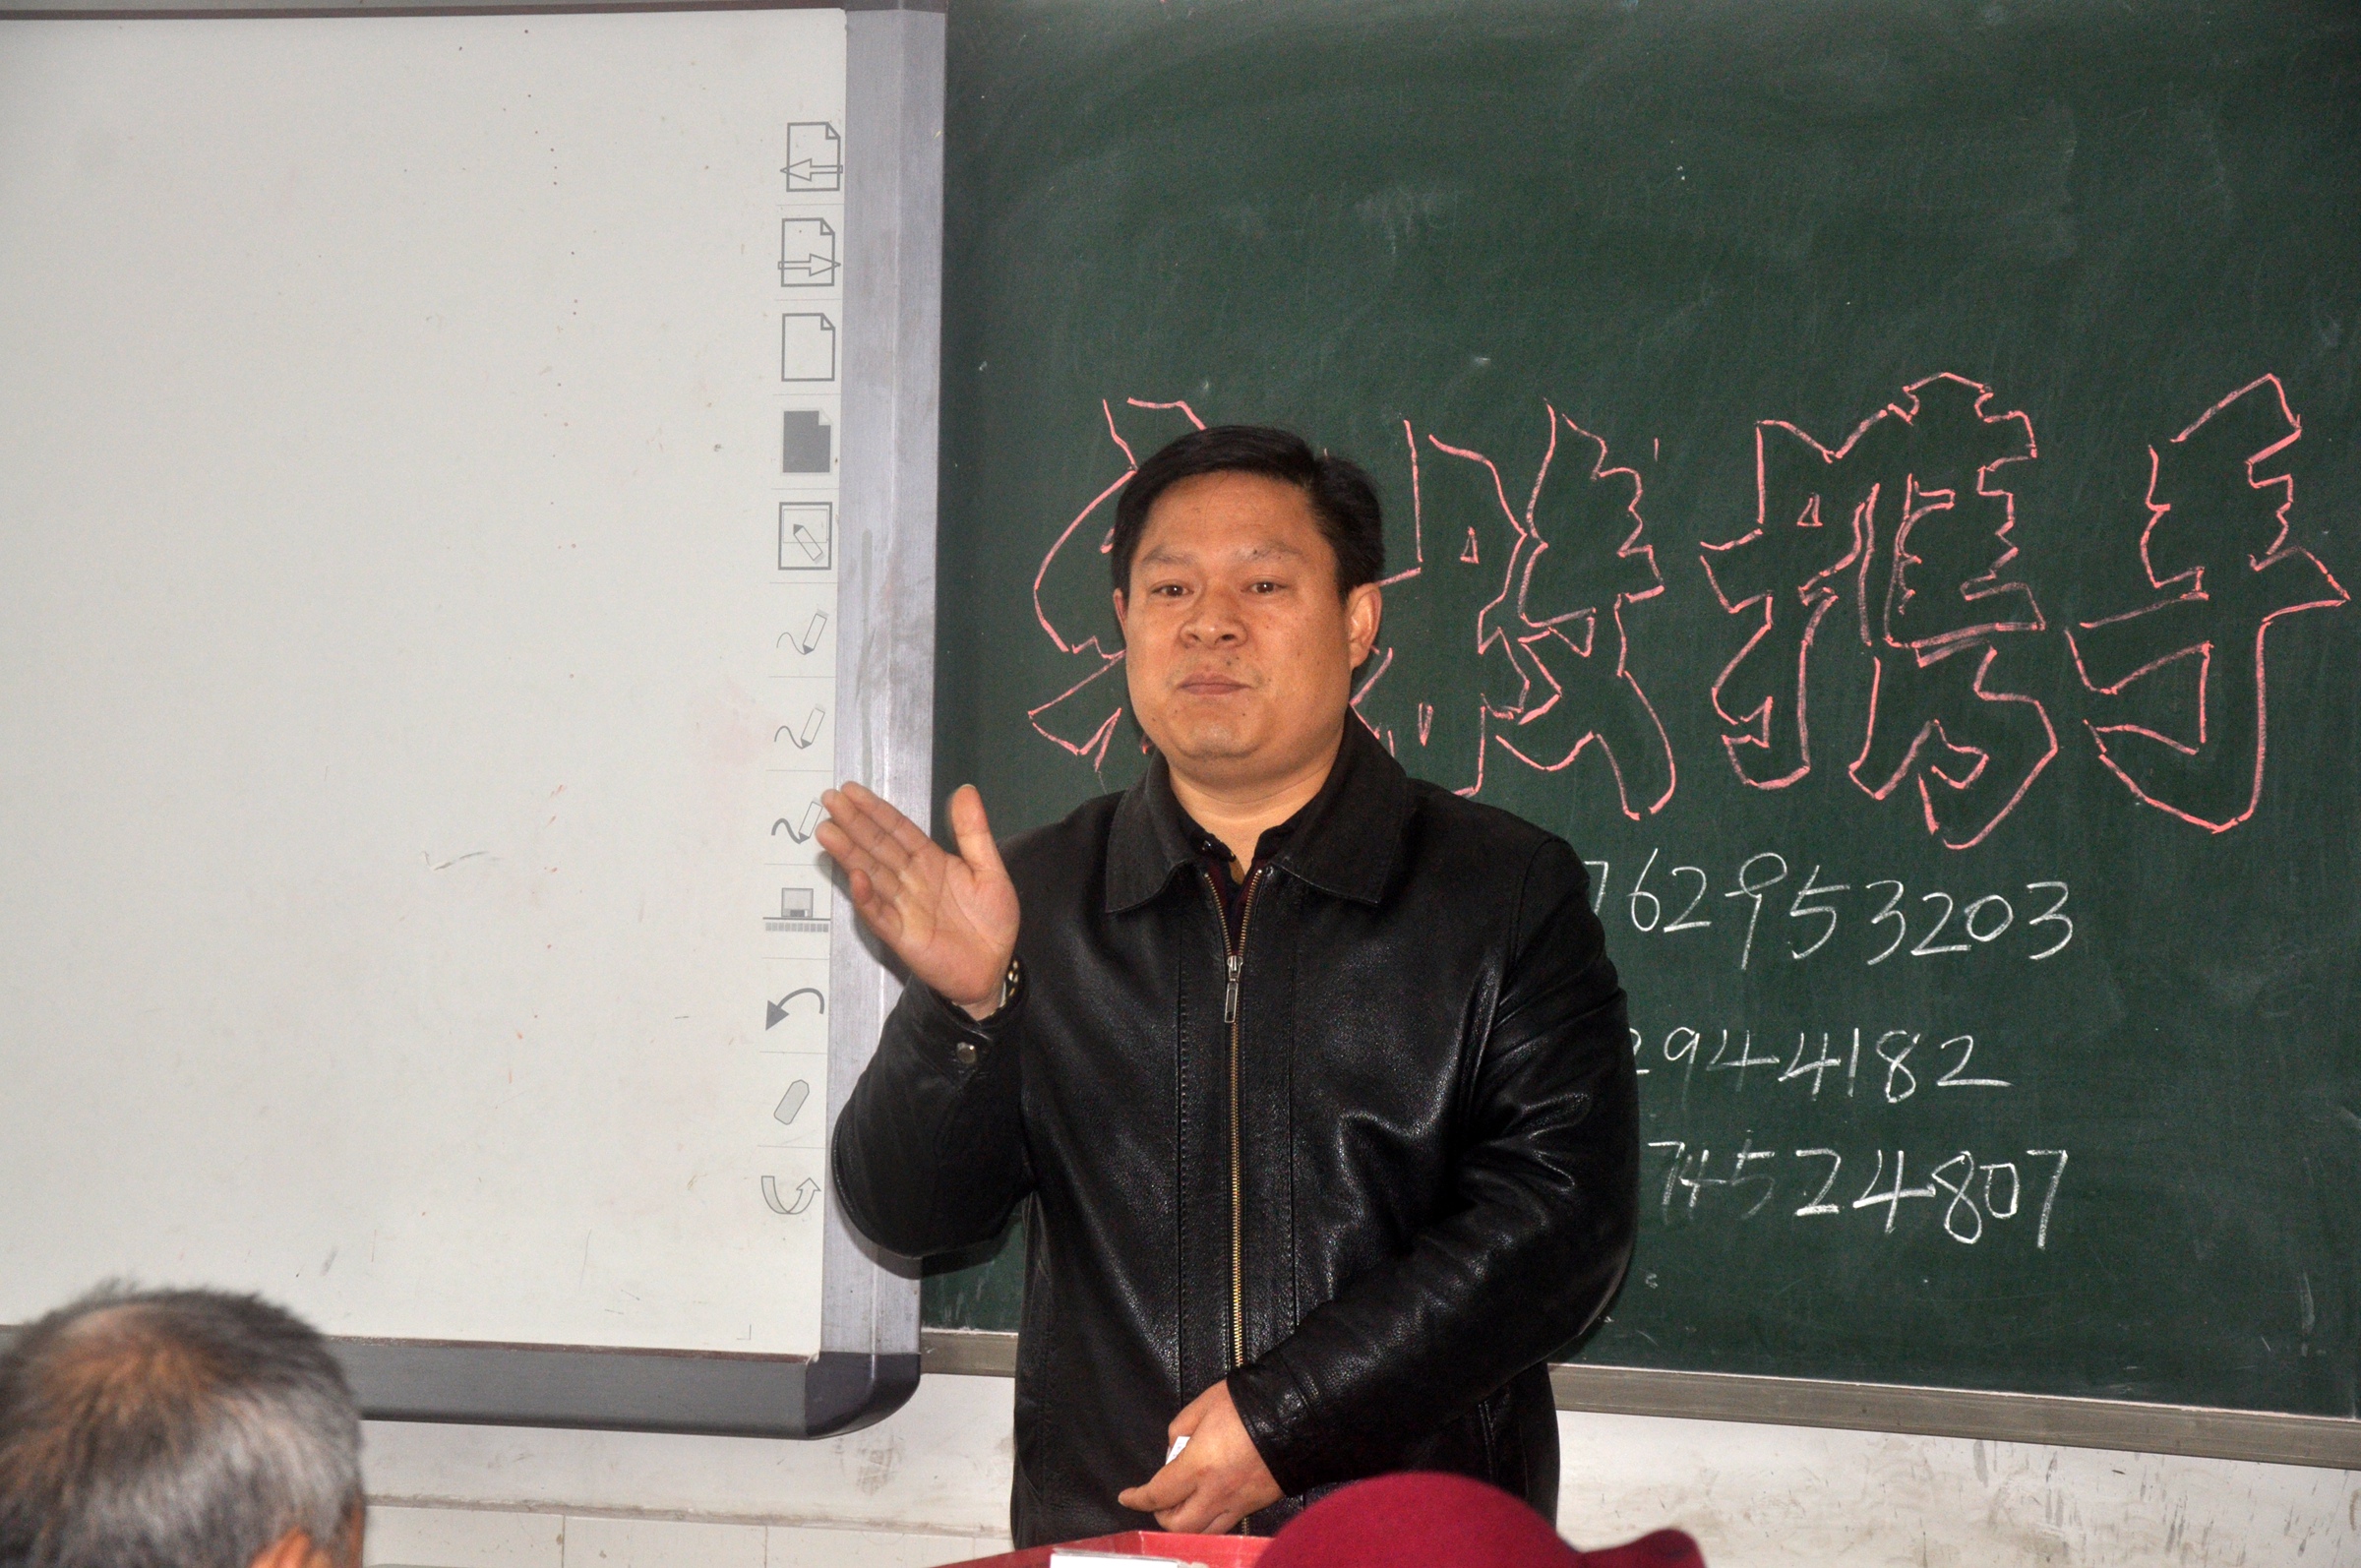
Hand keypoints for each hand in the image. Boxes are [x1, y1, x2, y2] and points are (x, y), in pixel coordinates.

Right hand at [816, 782, 1018, 1015]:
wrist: (993, 969)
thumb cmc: (991, 921)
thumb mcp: (990, 870)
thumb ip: (974, 832)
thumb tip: (965, 789)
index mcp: (930, 861)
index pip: (899, 830)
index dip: (876, 810)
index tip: (852, 791)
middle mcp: (911, 880)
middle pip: (879, 848)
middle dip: (854, 824)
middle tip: (829, 799)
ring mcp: (903, 907)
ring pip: (872, 875)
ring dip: (850, 854)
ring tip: (828, 832)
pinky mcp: (902, 935)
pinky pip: (881, 915)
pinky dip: (867, 898)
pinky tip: (856, 878)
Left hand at [1115, 1380, 1282, 1534]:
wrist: (1299, 1414)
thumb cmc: (1250, 1405)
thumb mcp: (1205, 1404)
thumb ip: (1181, 1428)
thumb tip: (1175, 1448)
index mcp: (1198, 1466)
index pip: (1158, 1494)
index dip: (1137, 1499)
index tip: (1126, 1497)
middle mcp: (1216, 1493)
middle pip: (1177, 1525)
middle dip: (1161, 1515)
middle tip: (1158, 1499)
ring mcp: (1238, 1503)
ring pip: (1203, 1532)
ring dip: (1186, 1523)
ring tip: (1183, 1504)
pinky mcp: (1257, 1505)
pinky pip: (1226, 1524)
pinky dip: (1211, 1520)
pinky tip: (1209, 1503)